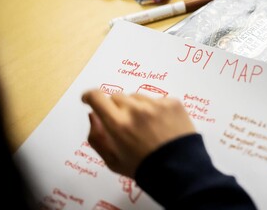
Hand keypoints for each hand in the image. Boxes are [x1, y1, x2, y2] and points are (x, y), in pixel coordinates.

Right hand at [81, 90, 195, 177]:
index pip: (97, 97)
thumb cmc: (142, 167)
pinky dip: (155, 109)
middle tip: (124, 124)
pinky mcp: (173, 103)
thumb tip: (92, 115)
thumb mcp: (112, 160)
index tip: (88, 99)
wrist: (179, 169)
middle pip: (117, 97)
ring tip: (145, 127)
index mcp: (118, 123)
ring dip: (136, 107)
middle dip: (116, 108)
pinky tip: (161, 126)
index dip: (89, 96)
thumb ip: (96, 137)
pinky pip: (157, 100)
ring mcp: (156, 104)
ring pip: (137, 97)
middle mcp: (136, 109)